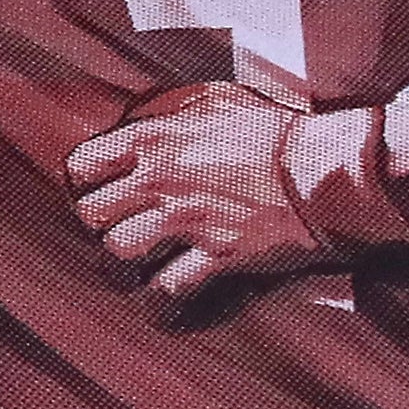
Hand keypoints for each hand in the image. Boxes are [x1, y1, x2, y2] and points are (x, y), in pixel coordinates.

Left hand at [65, 84, 323, 299]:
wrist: (324, 169)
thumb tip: (140, 122)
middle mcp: (160, 180)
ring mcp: (186, 220)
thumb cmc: (275, 131)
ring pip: (119, 253)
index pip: (83, 165)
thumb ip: (170, 114)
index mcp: (154, 139)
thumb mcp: (215, 102)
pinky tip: (162, 306)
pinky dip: (159, 304)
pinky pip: (167, 290)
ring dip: (122, 266)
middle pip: (92, 214)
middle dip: (100, 227)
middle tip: (117, 232)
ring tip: (133, 270)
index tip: (97, 194)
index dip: (84, 185)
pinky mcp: (216, 255)